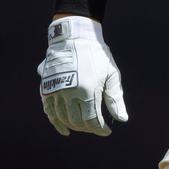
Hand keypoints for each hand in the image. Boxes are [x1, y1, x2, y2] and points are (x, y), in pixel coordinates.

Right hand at [37, 16, 128, 135]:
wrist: (75, 37)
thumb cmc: (97, 55)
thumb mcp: (111, 74)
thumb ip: (115, 98)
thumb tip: (122, 119)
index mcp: (88, 90)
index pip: (93, 120)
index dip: (100, 129)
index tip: (107, 132)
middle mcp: (70, 93)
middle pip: (78, 122)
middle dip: (89, 128)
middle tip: (97, 127)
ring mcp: (56, 92)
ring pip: (63, 119)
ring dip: (75, 126)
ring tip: (84, 127)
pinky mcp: (46, 89)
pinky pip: (49, 112)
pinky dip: (56, 123)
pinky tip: (65, 130)